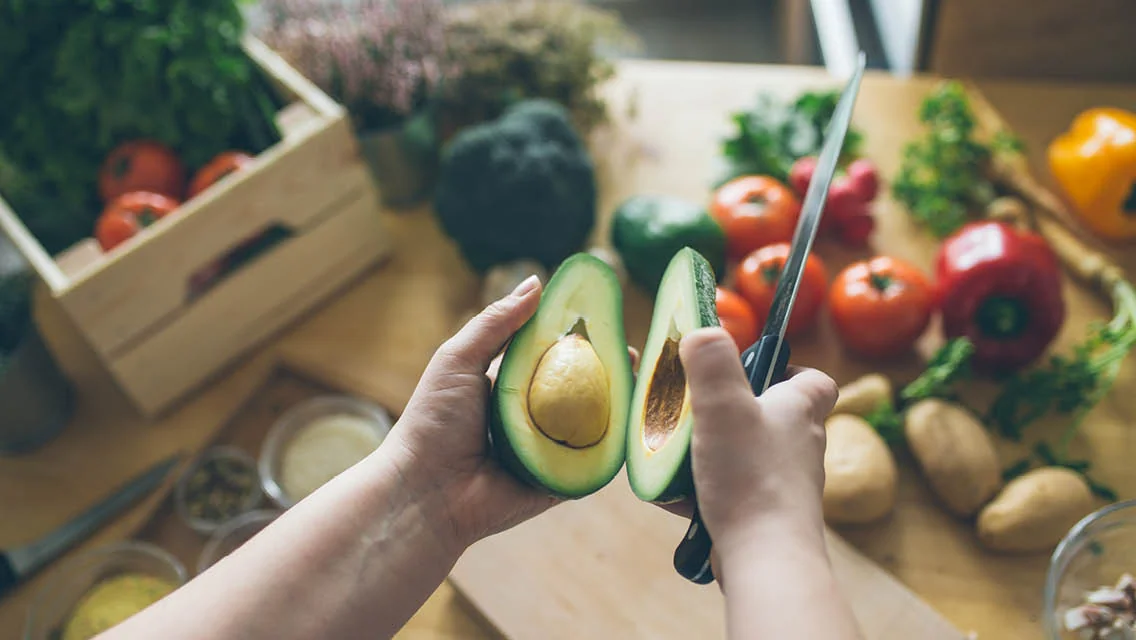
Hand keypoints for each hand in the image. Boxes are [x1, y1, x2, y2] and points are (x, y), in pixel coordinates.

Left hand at [383, 274, 638, 554]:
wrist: (426, 490)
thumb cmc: (434, 420)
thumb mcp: (459, 358)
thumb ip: (497, 321)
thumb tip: (537, 282)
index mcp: (509, 386)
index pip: (552, 356)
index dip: (579, 339)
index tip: (605, 322)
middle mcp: (531, 416)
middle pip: (580, 389)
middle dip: (608, 371)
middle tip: (630, 354)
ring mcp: (547, 450)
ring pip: (593, 425)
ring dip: (618, 406)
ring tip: (640, 384)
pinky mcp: (559, 482)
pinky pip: (592, 463)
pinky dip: (612, 448)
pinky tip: (635, 427)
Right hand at [677, 327, 837, 568]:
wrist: (765, 558)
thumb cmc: (752, 478)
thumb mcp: (723, 405)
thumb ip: (711, 362)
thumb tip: (702, 330)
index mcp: (798, 411)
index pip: (814, 381)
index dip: (790, 370)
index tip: (755, 370)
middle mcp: (799, 446)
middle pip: (773, 417)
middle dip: (735, 410)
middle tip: (697, 409)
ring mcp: (784, 484)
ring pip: (747, 456)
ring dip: (713, 451)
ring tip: (676, 453)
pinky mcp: (765, 515)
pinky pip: (732, 491)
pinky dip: (703, 489)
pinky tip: (673, 495)